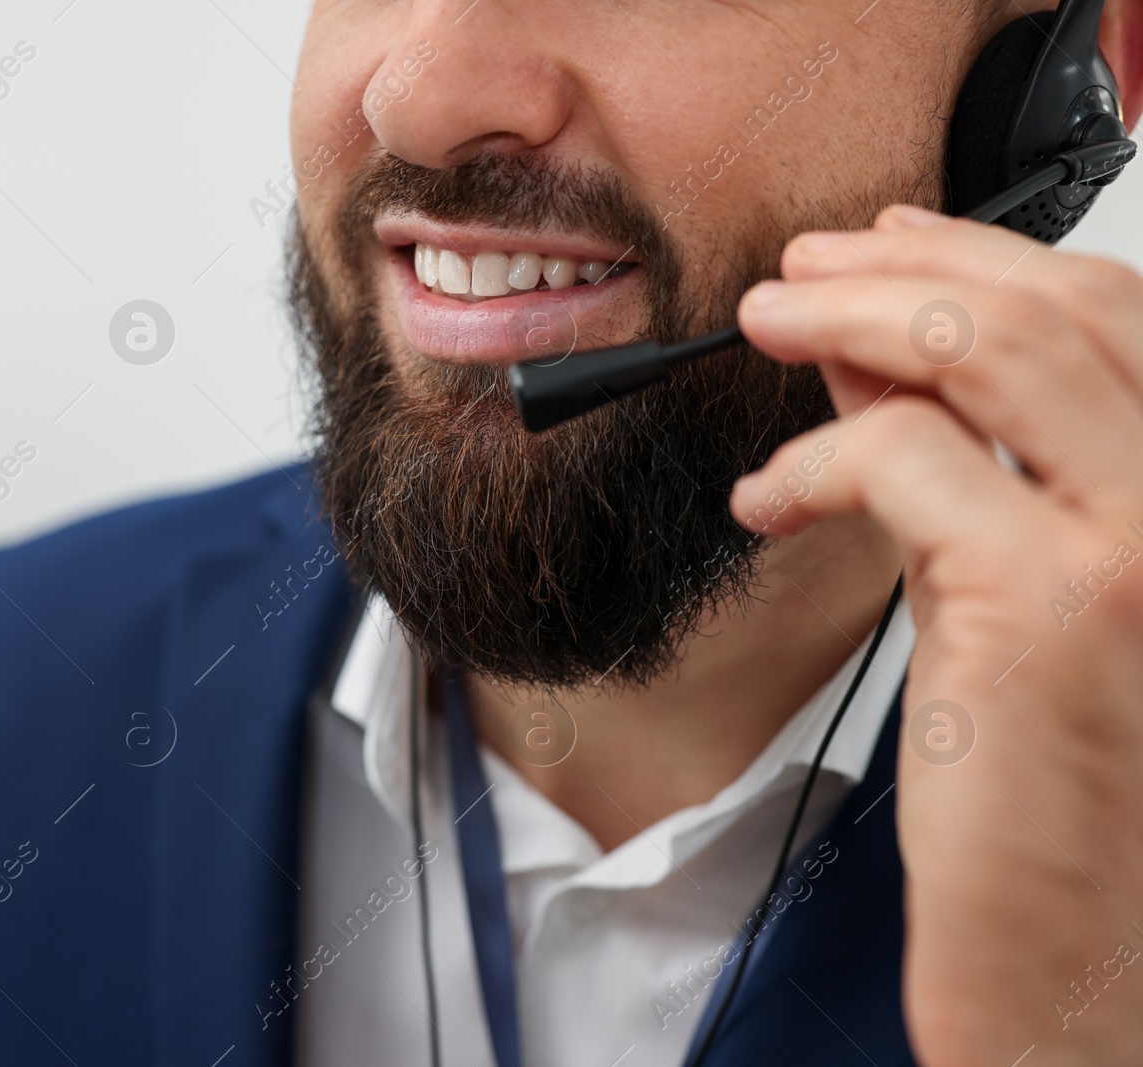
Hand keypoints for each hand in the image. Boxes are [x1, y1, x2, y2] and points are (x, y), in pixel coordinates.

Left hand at [732, 204, 1142, 1066]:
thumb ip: (953, 464)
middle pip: (1056, 307)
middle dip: (905, 263)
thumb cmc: (1040, 772)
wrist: (1074, 938)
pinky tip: (766, 499)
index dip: (985, 257)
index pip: (1111, 314)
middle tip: (801, 269)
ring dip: (854, 314)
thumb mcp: (997, 585)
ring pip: (991, 351)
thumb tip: (870, 356)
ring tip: (767, 319)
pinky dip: (813, 462)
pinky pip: (905, 462)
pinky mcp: (1057, 606)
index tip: (885, 243)